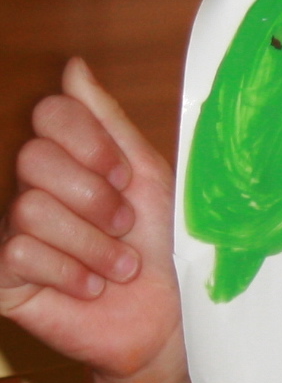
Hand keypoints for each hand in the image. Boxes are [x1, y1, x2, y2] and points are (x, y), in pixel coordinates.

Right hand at [1, 58, 183, 382]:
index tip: (125, 177)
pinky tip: (90, 288)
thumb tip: (73, 67)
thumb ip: (109, 124)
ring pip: (31, 210)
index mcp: (66, 159)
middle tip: (124, 226)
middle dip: (94, 197)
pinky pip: (19, 253)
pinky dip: (71, 273)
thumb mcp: (146, 177)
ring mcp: (8, 233)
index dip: (90, 142)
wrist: (164, 316)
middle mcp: (28, 190)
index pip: (50, 113)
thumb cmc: (157, 245)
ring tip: (117, 268)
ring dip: (92, 245)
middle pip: (35, 159)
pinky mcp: (1, 278)